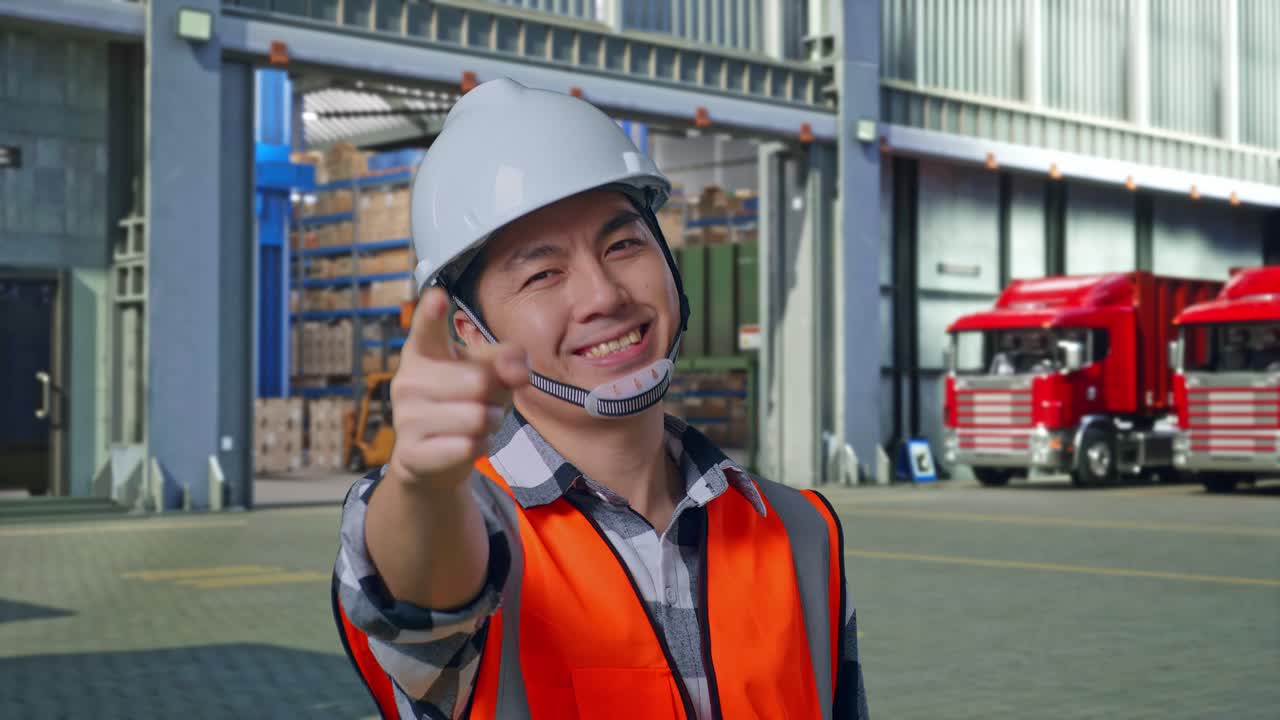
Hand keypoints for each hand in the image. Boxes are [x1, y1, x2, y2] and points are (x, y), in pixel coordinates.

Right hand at [386, 287, 528, 488]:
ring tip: (475, 423)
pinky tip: (465, 444)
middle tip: (482, 401)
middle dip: (494, 395)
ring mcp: (405, 417)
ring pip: (477, 417)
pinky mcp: (412, 452)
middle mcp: (408, 379)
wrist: (432, 456)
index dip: (432, 313)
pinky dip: (480, 447)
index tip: (437, 297)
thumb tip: (519, 369)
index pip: (427, 328)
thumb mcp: (489, 372)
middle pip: (478, 381)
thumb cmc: (464, 400)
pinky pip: (469, 447)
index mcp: (424, 349)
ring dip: (490, 423)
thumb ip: (507, 361)